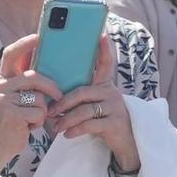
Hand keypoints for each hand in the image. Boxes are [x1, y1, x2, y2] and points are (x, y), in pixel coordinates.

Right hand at [0, 35, 61, 162]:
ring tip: (34, 116)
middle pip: (33, 77)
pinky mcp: (10, 114)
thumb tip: (52, 61)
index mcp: (4, 77)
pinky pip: (38, 112)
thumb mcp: (22, 96)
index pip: (11, 54)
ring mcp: (3, 99)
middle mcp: (0, 85)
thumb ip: (30, 81)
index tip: (38, 36)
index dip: (24, 43)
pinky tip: (30, 126)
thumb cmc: (19, 116)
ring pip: (38, 97)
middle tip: (59, 95)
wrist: (3, 143)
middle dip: (50, 86)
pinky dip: (39, 121)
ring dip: (43, 109)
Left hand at [46, 37, 137, 166]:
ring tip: (56, 127)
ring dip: (66, 119)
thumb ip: (80, 98)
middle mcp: (111, 92)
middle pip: (82, 92)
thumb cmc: (104, 121)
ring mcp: (115, 107)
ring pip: (84, 110)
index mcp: (105, 85)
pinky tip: (67, 134)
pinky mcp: (115, 123)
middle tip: (50, 111)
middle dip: (63, 102)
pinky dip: (76, 129)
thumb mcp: (95, 106)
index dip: (103, 49)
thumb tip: (52, 94)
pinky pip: (90, 124)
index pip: (105, 63)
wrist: (126, 142)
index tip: (100, 34)